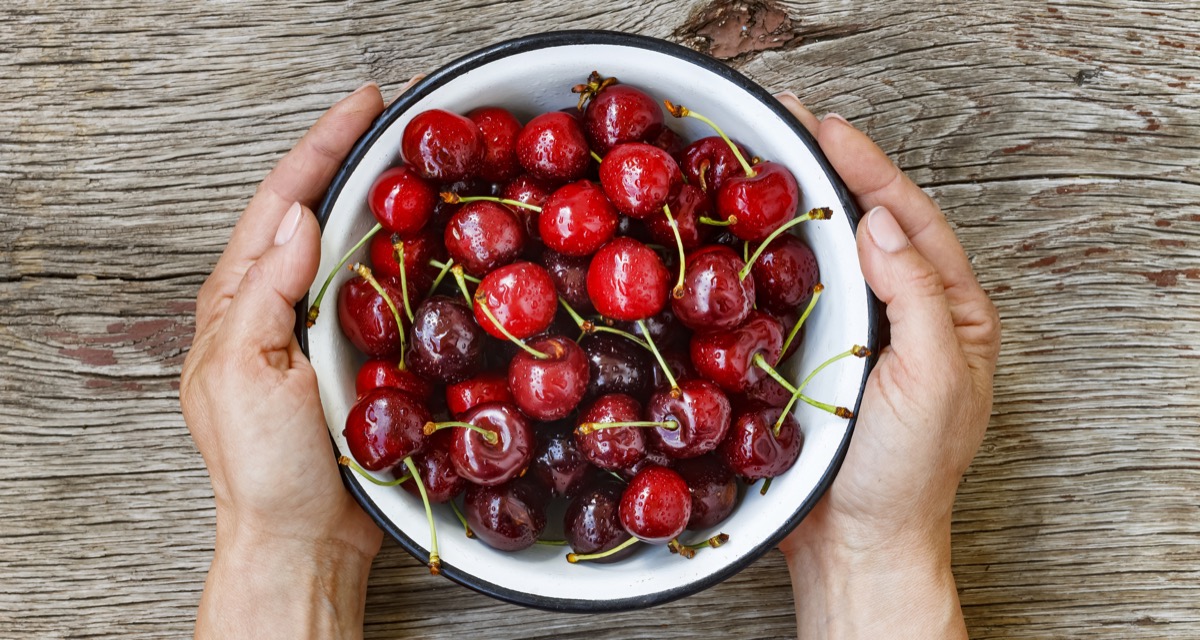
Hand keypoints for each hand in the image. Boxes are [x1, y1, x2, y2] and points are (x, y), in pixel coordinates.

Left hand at [180, 83, 386, 637]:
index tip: (364, 107)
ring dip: (383, 203)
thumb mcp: (244, 374)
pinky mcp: (358, 358)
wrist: (303, 539)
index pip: (280, 204)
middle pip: (316, 212)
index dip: (321, 148)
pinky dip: (405, 258)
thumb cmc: (263, 469)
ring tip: (419, 165)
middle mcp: (278, 306)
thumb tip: (300, 216)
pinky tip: (432, 246)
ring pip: (353, 249)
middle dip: (352, 160)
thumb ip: (267, 293)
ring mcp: (319, 331)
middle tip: (400, 122)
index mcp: (240, 302)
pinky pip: (384, 292)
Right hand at [774, 94, 1000, 637]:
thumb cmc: (906, 473)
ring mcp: (855, 334)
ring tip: (762, 166)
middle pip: (868, 226)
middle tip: (787, 126)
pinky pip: (790, 296)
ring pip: (827, 257)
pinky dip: (769, 262)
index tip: (827, 130)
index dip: (870, 170)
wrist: (856, 544)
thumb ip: (916, 295)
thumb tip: (877, 222)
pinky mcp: (811, 356)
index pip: (911, 221)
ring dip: (796, 209)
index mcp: (950, 312)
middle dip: (832, 173)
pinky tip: (742, 239)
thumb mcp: (934, 378)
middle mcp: (904, 313)